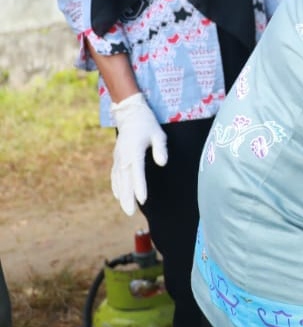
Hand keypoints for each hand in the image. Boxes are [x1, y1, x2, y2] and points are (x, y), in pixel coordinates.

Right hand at [109, 93, 167, 215]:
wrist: (129, 113)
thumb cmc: (147, 123)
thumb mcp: (158, 133)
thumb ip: (160, 149)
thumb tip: (163, 163)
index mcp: (134, 151)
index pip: (137, 172)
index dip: (139, 187)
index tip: (142, 200)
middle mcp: (123, 156)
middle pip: (125, 180)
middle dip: (128, 197)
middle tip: (131, 212)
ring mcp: (118, 158)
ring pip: (119, 179)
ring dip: (122, 195)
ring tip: (127, 209)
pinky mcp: (117, 157)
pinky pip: (115, 174)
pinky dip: (116, 186)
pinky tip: (118, 195)